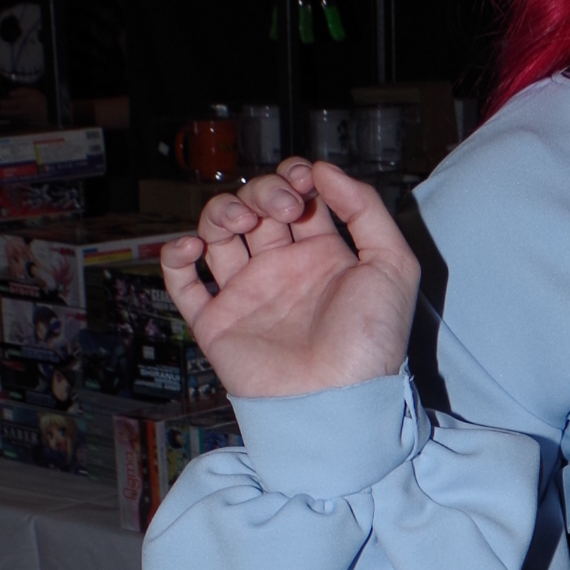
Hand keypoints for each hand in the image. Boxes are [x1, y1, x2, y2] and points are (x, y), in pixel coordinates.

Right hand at [159, 159, 418, 400]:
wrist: (335, 399)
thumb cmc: (369, 340)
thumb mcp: (393, 265)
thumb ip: (365, 210)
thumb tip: (323, 170)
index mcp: (321, 255)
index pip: (296, 198)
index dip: (293, 178)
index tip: (302, 182)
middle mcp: (281, 269)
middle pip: (254, 207)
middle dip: (262, 192)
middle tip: (282, 209)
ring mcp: (246, 294)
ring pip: (217, 234)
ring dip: (220, 212)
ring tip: (239, 222)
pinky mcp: (215, 321)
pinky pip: (182, 282)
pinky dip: (176, 257)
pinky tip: (193, 247)